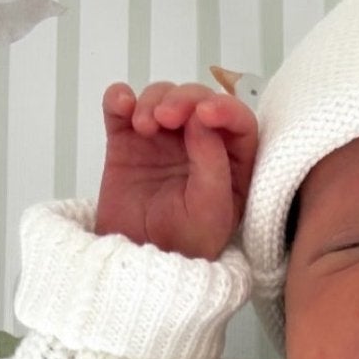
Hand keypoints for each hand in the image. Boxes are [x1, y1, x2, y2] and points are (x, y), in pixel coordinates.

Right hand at [95, 80, 257, 260]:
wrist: (138, 262)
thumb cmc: (183, 244)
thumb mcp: (210, 213)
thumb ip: (212, 164)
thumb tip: (200, 116)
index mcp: (231, 164)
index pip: (238, 122)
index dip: (225, 108)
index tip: (204, 113)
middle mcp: (199, 144)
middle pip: (197, 100)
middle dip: (182, 99)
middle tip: (164, 117)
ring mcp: (161, 139)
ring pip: (161, 96)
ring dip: (152, 99)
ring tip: (142, 127)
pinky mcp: (127, 139)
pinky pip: (122, 106)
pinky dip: (119, 98)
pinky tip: (122, 106)